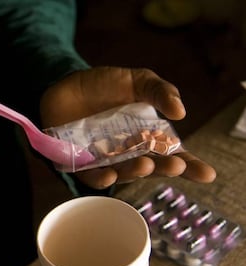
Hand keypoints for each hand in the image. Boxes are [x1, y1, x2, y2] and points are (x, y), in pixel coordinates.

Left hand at [40, 66, 215, 187]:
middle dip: (164, 169)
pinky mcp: (81, 163)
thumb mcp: (137, 80)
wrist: (65, 83)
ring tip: (146, 164)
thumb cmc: (103, 84)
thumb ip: (159, 91)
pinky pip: (92, 176)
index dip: (189, 165)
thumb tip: (181, 111)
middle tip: (176, 165)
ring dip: (136, 172)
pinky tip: (110, 175)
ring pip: (124, 173)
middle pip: (150, 167)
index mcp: (146, 135)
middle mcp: (128, 151)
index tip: (207, 174)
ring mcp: (105, 158)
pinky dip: (101, 178)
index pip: (171, 153)